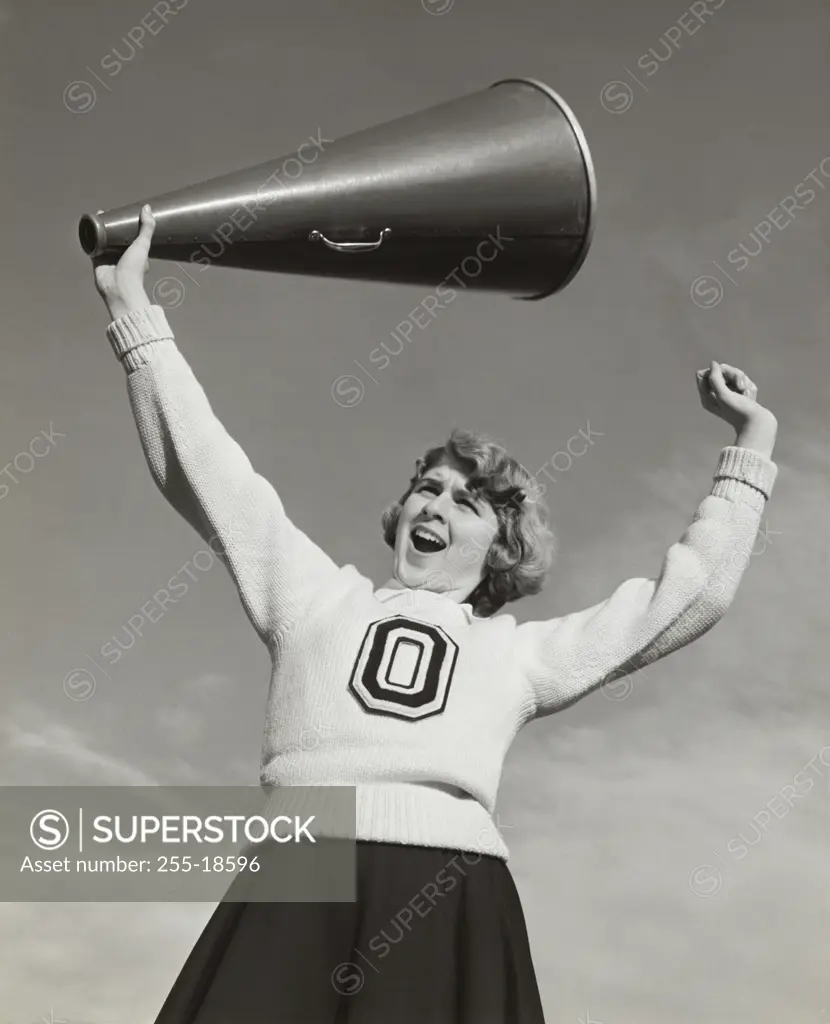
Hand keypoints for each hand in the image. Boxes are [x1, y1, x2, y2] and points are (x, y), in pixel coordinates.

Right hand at [93, 204, 154, 321]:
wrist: (119, 287)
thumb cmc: (134, 270)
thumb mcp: (143, 245)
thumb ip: (146, 228)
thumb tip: (147, 208)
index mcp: (136, 254)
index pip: (132, 236)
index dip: (128, 226)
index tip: (124, 214)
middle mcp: (122, 256)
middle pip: (116, 237)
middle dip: (113, 226)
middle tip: (108, 213)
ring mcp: (109, 258)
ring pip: (104, 240)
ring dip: (100, 229)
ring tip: (98, 216)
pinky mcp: (97, 260)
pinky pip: (92, 246)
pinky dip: (90, 238)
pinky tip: (88, 227)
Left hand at [695, 360, 774, 431]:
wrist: (758, 424)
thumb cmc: (738, 412)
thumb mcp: (723, 395)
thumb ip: (715, 379)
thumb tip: (713, 364)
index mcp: (707, 397)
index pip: (703, 374)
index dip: (714, 372)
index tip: (722, 378)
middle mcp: (717, 395)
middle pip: (721, 371)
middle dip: (734, 376)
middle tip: (740, 387)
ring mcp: (730, 394)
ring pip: (736, 375)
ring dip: (744, 382)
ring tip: (747, 395)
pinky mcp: (741, 394)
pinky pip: (745, 381)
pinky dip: (750, 388)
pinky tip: (751, 398)